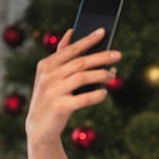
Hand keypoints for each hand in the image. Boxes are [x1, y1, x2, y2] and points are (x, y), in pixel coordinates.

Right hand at [25, 27, 121, 145]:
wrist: (39, 127)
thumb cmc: (51, 97)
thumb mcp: (51, 76)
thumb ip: (61, 56)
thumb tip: (70, 32)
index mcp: (47, 65)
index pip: (71, 49)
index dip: (88, 40)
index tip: (103, 31)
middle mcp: (49, 76)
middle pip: (80, 62)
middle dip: (101, 57)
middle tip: (118, 54)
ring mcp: (53, 91)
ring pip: (82, 77)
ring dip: (101, 75)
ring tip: (113, 75)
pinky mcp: (60, 107)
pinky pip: (83, 99)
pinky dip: (96, 95)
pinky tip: (104, 93)